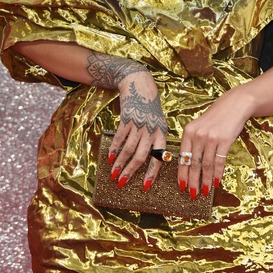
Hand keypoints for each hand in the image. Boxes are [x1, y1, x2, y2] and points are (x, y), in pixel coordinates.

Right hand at [107, 70, 167, 190]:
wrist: (140, 85)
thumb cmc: (150, 107)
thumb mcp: (158, 122)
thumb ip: (155, 139)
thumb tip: (150, 161)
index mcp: (162, 132)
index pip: (160, 157)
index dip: (152, 173)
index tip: (145, 187)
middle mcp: (152, 129)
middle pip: (142, 156)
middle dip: (131, 172)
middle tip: (122, 184)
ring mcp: (139, 123)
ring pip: (129, 149)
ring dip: (120, 163)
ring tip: (113, 174)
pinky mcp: (127, 118)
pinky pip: (120, 137)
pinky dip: (114, 149)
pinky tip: (110, 158)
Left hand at [177, 87, 251, 198]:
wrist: (233, 106)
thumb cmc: (215, 118)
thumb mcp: (199, 126)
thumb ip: (192, 142)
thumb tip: (188, 166)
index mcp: (188, 132)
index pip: (183, 157)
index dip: (182, 173)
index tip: (181, 186)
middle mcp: (198, 135)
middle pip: (193, 163)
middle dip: (192, 181)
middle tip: (192, 194)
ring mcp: (211, 137)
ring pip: (206, 165)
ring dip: (205, 180)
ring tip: (204, 191)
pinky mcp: (224, 140)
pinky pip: (219, 161)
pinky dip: (218, 173)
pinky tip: (217, 181)